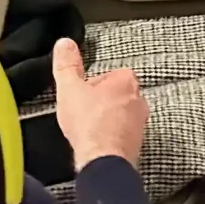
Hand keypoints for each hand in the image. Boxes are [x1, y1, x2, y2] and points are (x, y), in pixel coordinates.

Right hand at [51, 38, 147, 171]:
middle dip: (99, 102)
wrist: (103, 160)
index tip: (80, 94)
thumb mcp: (70, 88)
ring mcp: (140, 122)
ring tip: (87, 128)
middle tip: (82, 111)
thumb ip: (67, 64)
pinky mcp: (137, 142)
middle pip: (115, 94)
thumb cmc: (89, 122)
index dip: (91, 84)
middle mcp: (139, 99)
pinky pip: (121, 133)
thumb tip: (64, 43)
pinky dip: (110, 136)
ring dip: (105, 119)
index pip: (109, 74)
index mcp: (126, 81)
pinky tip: (96, 142)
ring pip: (119, 115)